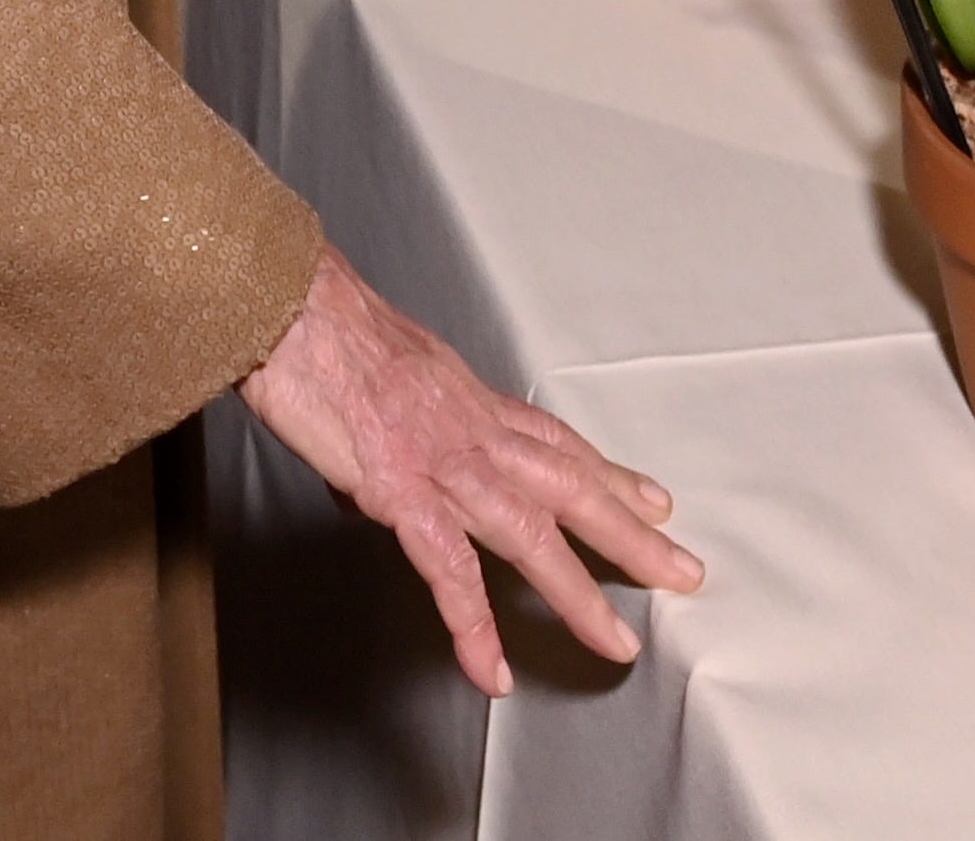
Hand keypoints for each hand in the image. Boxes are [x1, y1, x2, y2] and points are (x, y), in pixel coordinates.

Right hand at [234, 244, 698, 696]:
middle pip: (570, 488)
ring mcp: (442, 463)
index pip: (555, 442)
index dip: (607, 474)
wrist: (292, 305)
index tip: (652, 498)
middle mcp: (472, 430)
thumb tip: (385, 471)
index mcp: (468, 399)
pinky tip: (490, 669)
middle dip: (631, 535)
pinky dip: (472, 625)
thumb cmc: (321, 325)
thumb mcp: (385, 371)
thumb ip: (401, 424)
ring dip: (577, 594)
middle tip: (682, 571)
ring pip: (530, 535)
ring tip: (615, 643)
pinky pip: (448, 571)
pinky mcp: (402, 493)